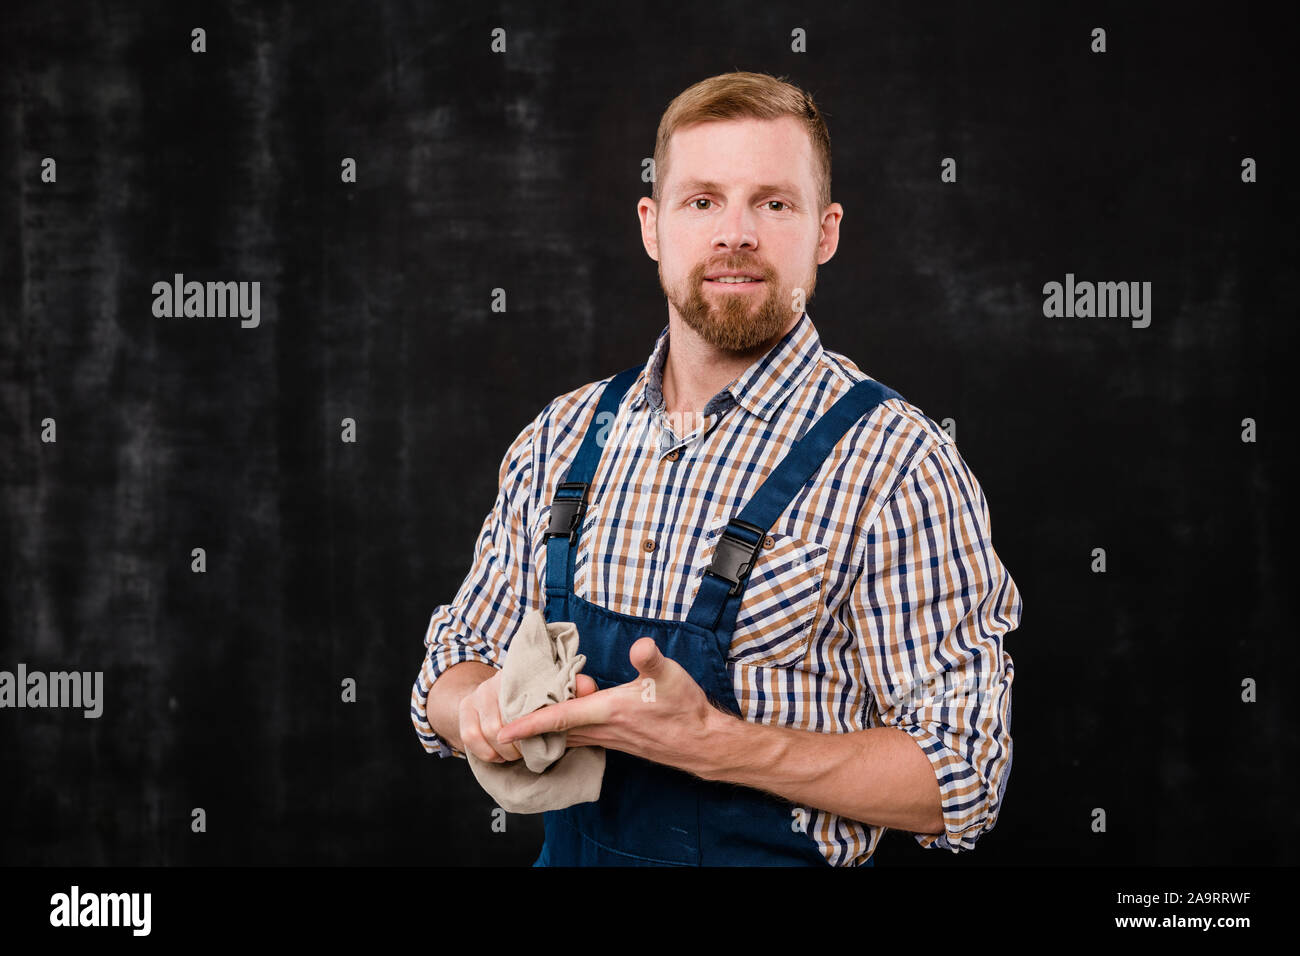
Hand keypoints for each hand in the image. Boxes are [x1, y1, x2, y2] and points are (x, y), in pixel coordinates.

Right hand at [457, 666, 600, 762]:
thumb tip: (588, 686)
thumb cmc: (534, 699)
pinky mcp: (464, 708)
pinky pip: (470, 736)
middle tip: (532, 753)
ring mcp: (479, 692)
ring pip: (489, 730)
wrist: (497, 697)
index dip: (538, 722)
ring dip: (505, 751)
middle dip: (522, 744)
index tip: (547, 738)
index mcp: (525, 672)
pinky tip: (498, 756)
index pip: (532, 694)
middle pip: (509, 719)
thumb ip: (574, 689)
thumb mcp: (557, 695)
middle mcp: (499, 678)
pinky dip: (486, 752)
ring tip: (517, 756)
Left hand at [496, 637, 721, 775]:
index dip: (529, 723)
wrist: (702, 743)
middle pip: (554, 732)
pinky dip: (563, 734)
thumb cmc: (685, 709)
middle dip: (527, 731)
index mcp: (608, 711)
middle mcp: (603, 729)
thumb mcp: (670, 677)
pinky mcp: (617, 741)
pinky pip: (580, 739)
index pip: (559, 718)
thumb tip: (641, 646)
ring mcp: (610, 738)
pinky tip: (558, 728)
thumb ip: (651, 660)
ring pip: (566, 738)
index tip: (503, 730)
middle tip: (499, 723)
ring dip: (543, 734)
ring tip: (519, 726)